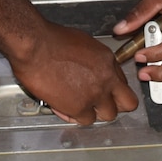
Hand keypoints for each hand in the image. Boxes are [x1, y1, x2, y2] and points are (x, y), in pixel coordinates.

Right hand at [9, 22, 139, 125]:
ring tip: (79, 106)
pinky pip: (85, 121)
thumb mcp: (82, 42)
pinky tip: (64, 108)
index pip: (123, 83)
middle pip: (127, 103)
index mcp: (108, 61)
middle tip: (100, 104)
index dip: (112, 89)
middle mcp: (106, 78)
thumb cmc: (50, 39)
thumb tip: (90, 68)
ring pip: (108, 115)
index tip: (105, 92)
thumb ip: (93, 61)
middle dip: (115, 104)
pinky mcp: (79, 107)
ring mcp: (95, 94)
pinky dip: (75, 117)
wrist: (34, 45)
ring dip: (94, 112)